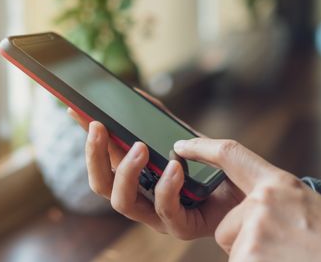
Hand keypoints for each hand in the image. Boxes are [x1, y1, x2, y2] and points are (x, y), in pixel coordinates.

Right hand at [67, 105, 243, 238]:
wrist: (245, 184)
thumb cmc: (210, 163)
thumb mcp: (180, 133)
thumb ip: (158, 116)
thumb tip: (135, 94)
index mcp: (136, 175)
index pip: (102, 158)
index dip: (86, 137)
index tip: (75, 111)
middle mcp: (141, 196)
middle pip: (101, 184)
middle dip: (94, 155)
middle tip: (98, 126)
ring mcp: (157, 214)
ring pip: (122, 202)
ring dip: (126, 172)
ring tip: (139, 147)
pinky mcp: (179, 227)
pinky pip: (165, 211)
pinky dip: (166, 187)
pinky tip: (175, 167)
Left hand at [175, 138, 320, 260]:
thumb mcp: (303, 209)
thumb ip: (269, 202)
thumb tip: (239, 215)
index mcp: (279, 183)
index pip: (230, 154)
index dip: (201, 147)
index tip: (181, 145)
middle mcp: (263, 200)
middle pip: (225, 225)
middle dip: (242, 240)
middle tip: (283, 248)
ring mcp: (255, 229)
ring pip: (232, 248)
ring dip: (253, 257)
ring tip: (289, 258)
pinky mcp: (248, 256)